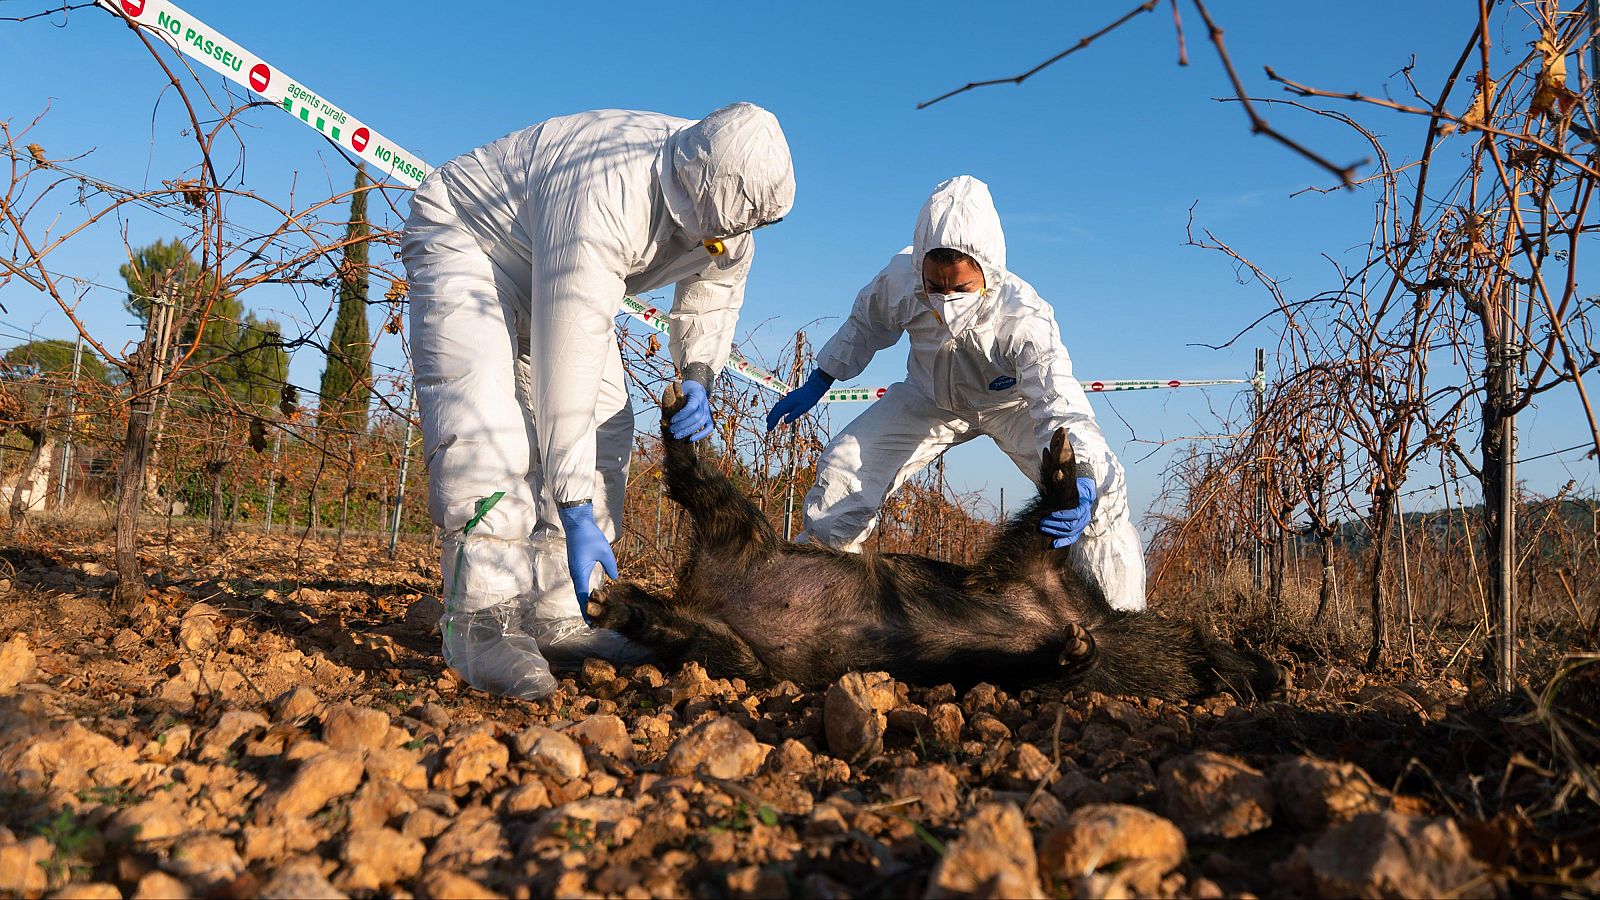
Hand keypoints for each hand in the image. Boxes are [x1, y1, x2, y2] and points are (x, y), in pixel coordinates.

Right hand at [557, 503, 616, 622]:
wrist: (576, 523)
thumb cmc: (590, 536)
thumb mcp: (605, 552)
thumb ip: (611, 566)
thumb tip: (615, 578)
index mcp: (581, 572)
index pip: (583, 596)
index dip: (587, 610)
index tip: (590, 623)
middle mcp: (575, 573)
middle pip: (579, 595)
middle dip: (586, 609)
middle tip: (592, 624)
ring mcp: (574, 569)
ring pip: (579, 589)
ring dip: (584, 601)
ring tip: (591, 613)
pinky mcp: (576, 565)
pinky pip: (579, 582)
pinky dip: (583, 591)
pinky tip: (589, 595)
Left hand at [669, 381, 714, 441]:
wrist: (695, 388)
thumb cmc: (682, 390)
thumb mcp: (676, 390)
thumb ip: (671, 398)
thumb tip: (664, 411)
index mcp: (696, 394)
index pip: (691, 407)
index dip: (682, 415)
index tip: (671, 420)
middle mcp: (704, 403)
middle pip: (696, 417)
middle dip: (683, 425)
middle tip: (670, 430)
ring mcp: (708, 410)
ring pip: (701, 423)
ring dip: (688, 431)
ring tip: (675, 436)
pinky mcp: (709, 418)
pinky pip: (709, 428)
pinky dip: (701, 435)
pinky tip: (689, 440)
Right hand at [766, 369, 835, 430]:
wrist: (814, 387)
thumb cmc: (809, 398)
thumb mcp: (803, 409)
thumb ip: (794, 415)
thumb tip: (785, 421)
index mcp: (788, 403)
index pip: (778, 413)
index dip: (773, 421)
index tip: (769, 429)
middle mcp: (786, 401)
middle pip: (775, 410)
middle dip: (771, 418)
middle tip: (768, 427)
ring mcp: (788, 399)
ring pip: (777, 407)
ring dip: (773, 414)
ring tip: (769, 420)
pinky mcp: (791, 398)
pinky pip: (781, 405)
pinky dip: (777, 410)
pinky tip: (779, 412)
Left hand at [1040, 478, 1098, 547]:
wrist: (1081, 492)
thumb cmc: (1071, 486)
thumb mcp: (1068, 482)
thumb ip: (1063, 479)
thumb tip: (1058, 472)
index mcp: (1084, 505)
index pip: (1075, 514)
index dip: (1062, 515)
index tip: (1049, 514)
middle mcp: (1085, 516)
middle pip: (1071, 525)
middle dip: (1055, 524)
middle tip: (1042, 522)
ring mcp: (1082, 524)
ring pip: (1070, 532)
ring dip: (1056, 531)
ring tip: (1042, 528)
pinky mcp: (1078, 530)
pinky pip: (1072, 539)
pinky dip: (1063, 542)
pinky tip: (1053, 544)